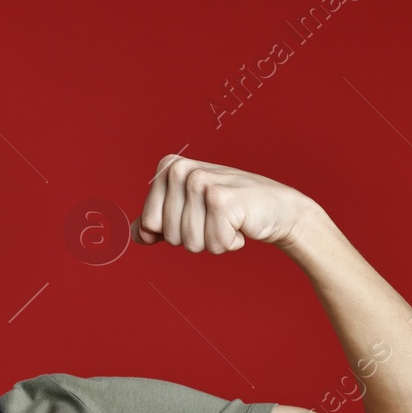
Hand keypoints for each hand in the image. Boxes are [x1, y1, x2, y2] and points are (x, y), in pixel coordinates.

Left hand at [130, 154, 316, 253]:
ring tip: (229, 220)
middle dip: (195, 238)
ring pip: (190, 243)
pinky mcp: (221, 200)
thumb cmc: (229, 209)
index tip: (196, 213)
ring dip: (213, 240)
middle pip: (169, 236)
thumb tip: (136, 235)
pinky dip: (229, 242)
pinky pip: (213, 244)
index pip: (148, 223)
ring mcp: (200, 182)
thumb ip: (157, 223)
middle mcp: (181, 170)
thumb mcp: (188, 212)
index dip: (172, 230)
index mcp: (168, 168)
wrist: (275, 208)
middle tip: (216, 218)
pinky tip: (240, 224)